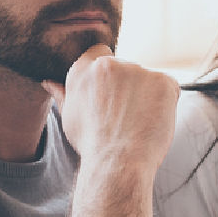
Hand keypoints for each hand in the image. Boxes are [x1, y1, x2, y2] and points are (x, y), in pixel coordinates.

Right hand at [42, 45, 179, 172]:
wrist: (117, 163)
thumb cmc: (93, 145)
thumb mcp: (71, 117)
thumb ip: (63, 94)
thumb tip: (49, 82)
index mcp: (84, 69)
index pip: (100, 53)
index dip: (109, 75)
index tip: (112, 94)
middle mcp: (109, 64)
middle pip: (126, 68)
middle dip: (129, 88)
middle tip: (125, 117)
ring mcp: (138, 70)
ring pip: (148, 79)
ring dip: (147, 96)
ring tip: (137, 123)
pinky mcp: (162, 80)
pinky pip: (168, 87)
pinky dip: (166, 103)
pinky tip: (153, 122)